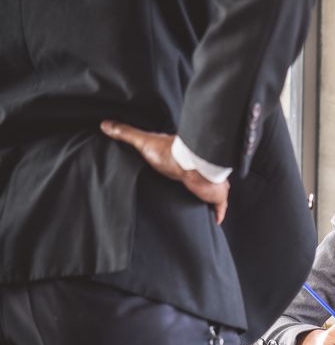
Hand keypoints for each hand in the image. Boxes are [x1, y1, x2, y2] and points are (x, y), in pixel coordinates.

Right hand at [100, 120, 228, 223]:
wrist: (192, 165)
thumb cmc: (170, 153)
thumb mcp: (143, 142)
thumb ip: (126, 133)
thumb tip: (105, 124)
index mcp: (184, 158)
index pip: (184, 164)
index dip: (180, 169)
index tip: (176, 175)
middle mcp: (200, 170)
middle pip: (199, 179)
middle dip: (197, 184)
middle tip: (189, 194)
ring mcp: (210, 183)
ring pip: (211, 191)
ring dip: (207, 196)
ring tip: (200, 206)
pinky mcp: (215, 195)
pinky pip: (220, 207)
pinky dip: (218, 213)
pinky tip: (216, 220)